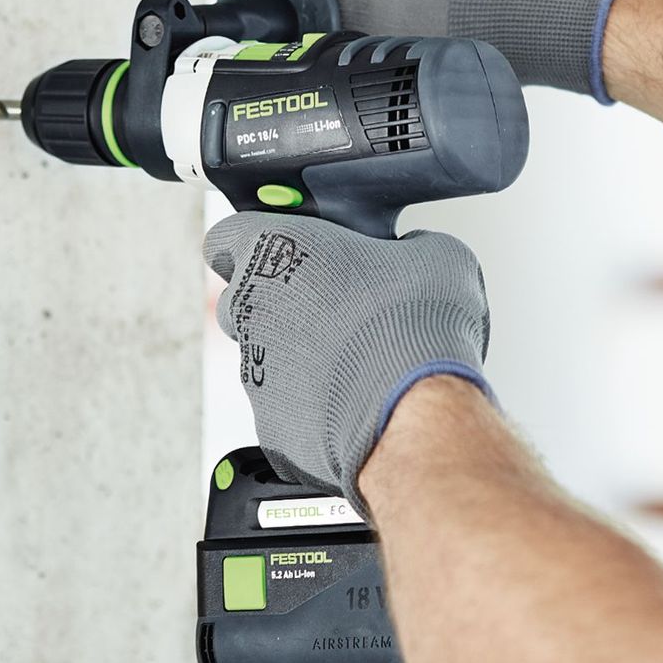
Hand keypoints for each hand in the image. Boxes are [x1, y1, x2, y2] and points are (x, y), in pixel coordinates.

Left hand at [204, 211, 492, 512]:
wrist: (412, 412)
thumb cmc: (414, 327)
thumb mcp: (437, 255)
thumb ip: (409, 245)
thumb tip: (414, 255)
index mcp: (277, 252)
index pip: (224, 238)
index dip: (255, 241)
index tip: (286, 250)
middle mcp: (252, 310)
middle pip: (241, 300)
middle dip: (279, 301)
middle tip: (334, 303)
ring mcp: (255, 372)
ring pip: (265, 356)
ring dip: (301, 355)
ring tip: (357, 360)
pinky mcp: (271, 425)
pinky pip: (286, 406)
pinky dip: (316, 402)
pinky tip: (357, 400)